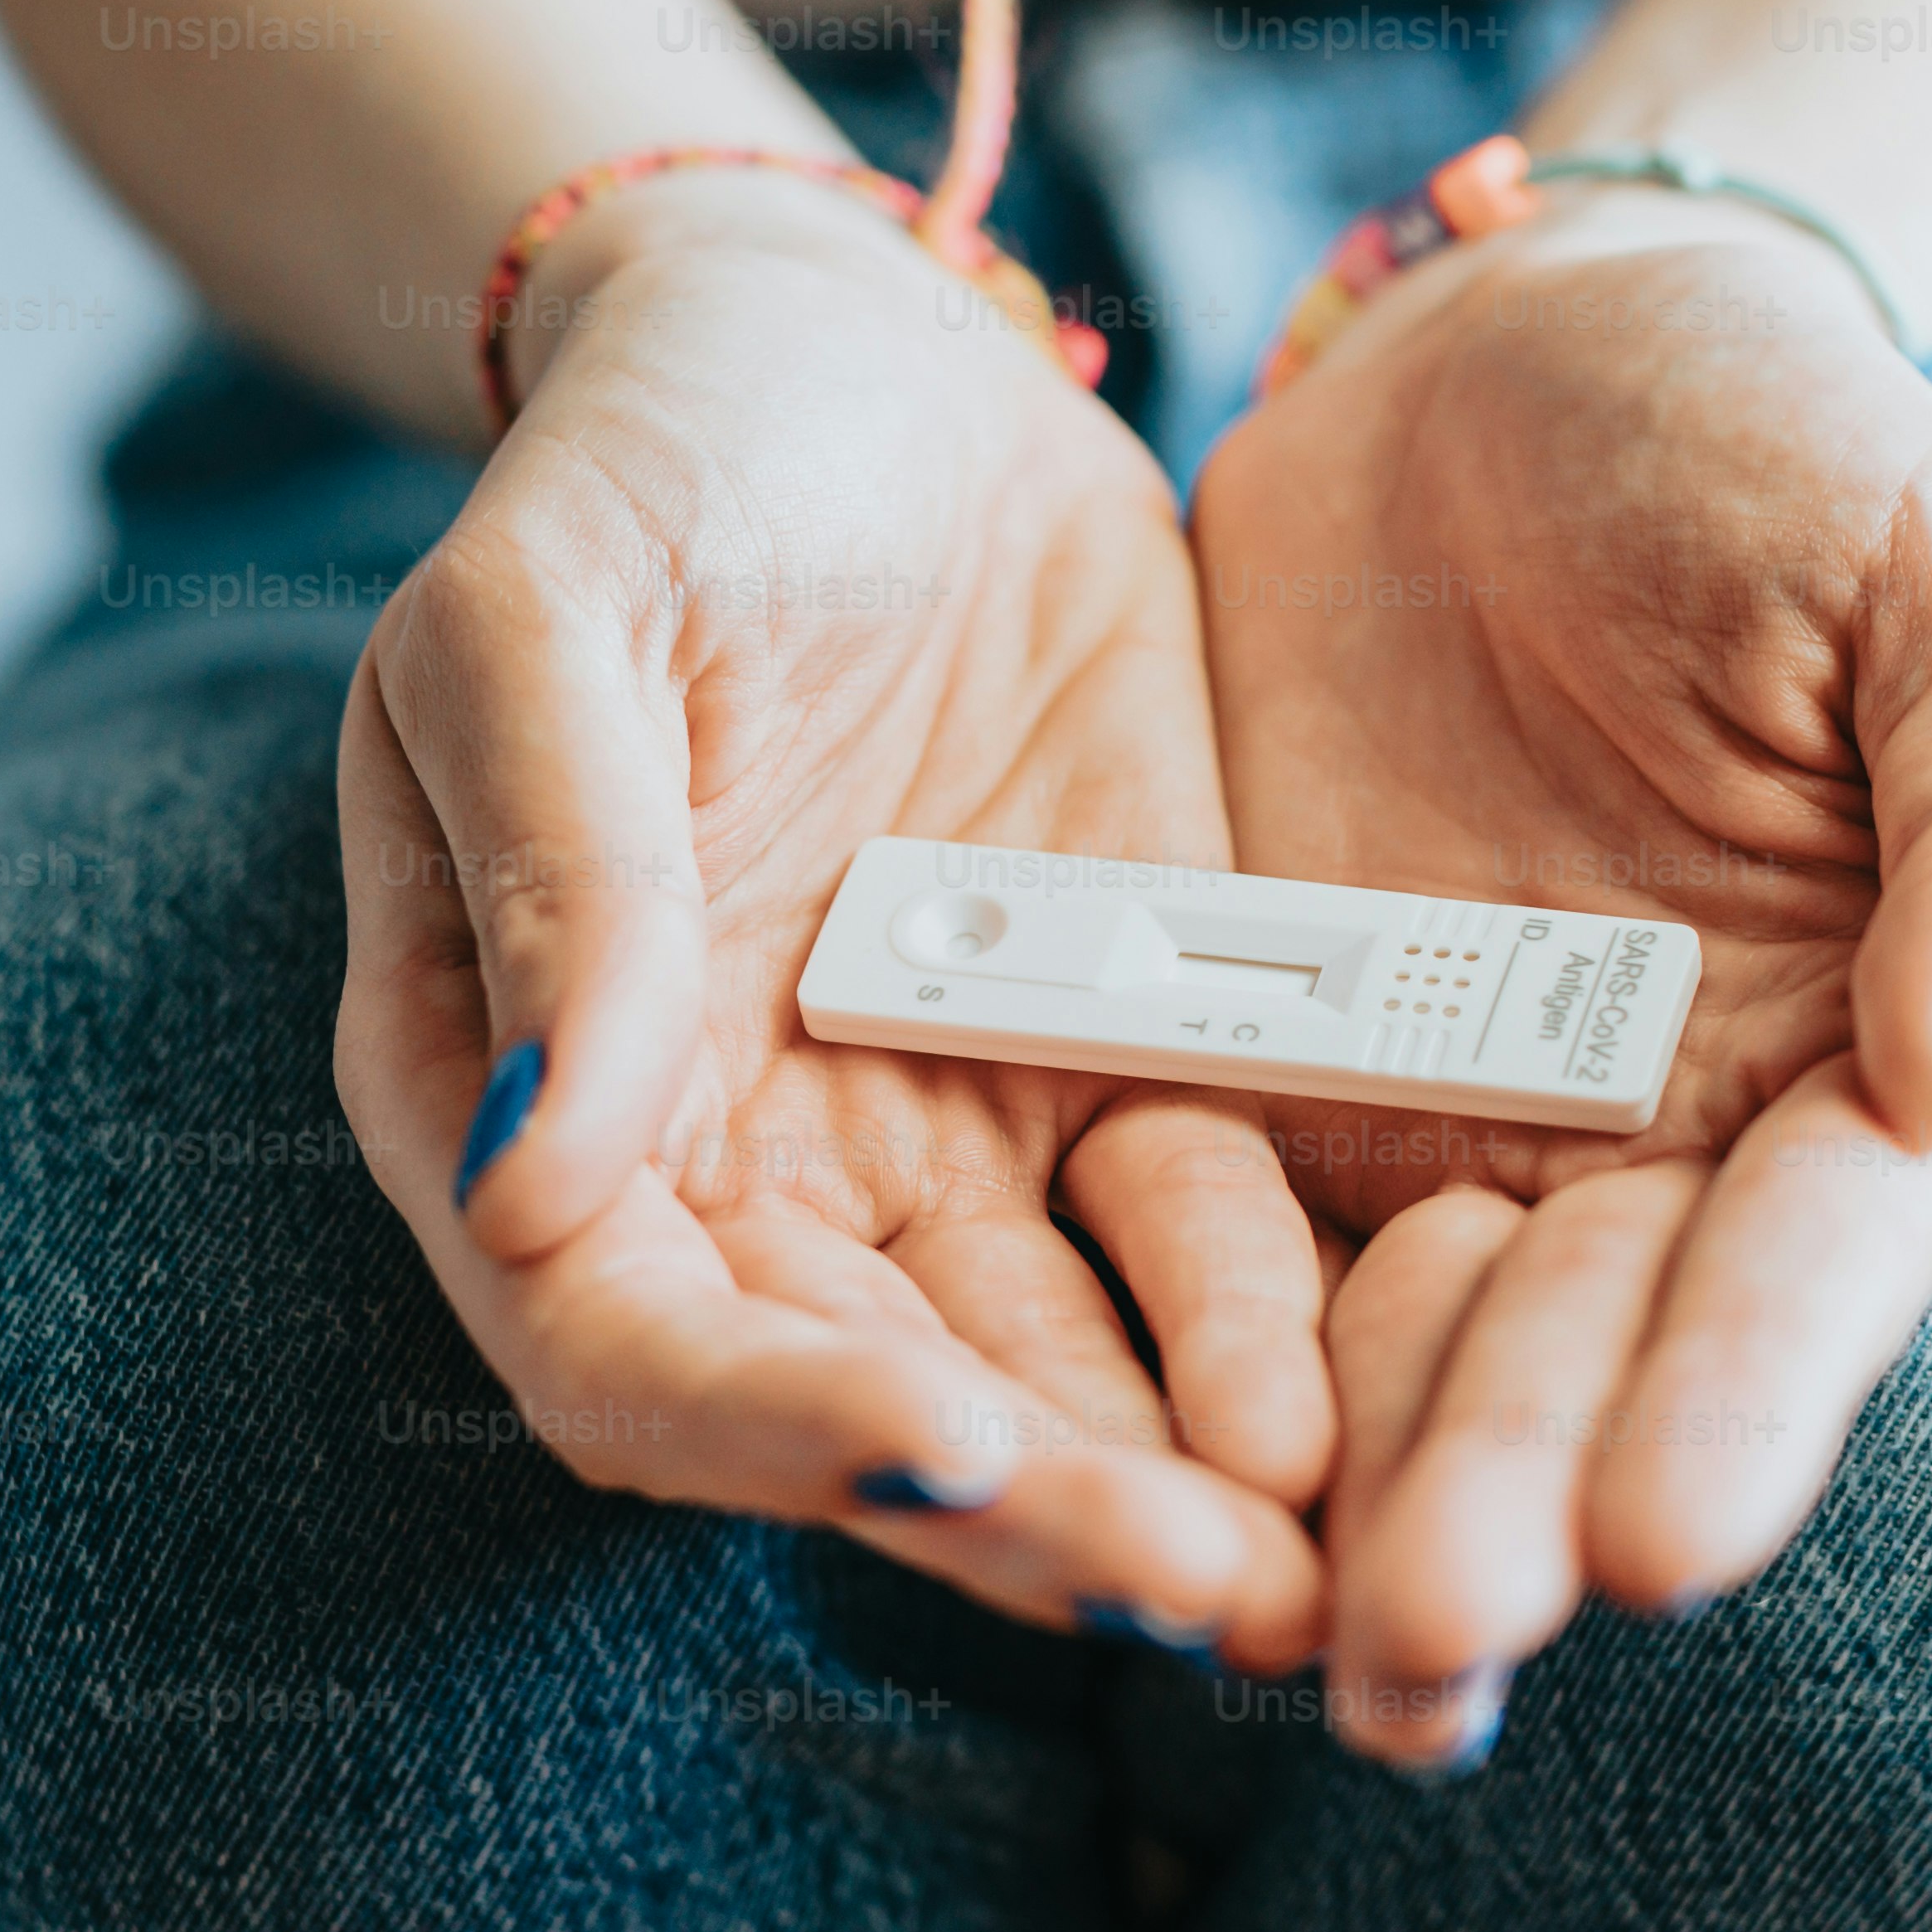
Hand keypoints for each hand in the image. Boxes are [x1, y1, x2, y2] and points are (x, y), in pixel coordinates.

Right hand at [336, 173, 1331, 1666]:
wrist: (864, 340)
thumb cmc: (649, 460)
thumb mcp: (544, 620)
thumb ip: (560, 882)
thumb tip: (534, 1181)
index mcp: (524, 1100)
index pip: (624, 1345)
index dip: (776, 1422)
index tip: (951, 1445)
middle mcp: (732, 1170)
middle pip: (871, 1404)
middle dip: (1040, 1516)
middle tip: (1219, 1592)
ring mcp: (932, 1136)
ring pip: (1056, 1368)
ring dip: (1182, 1484)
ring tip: (1344, 1575)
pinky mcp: (1116, 1063)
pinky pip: (1208, 1238)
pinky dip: (1288, 1335)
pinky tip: (1407, 1400)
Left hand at [1190, 198, 1931, 1761]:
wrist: (1516, 345)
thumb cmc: (1788, 446)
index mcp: (1874, 1056)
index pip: (1815, 1256)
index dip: (1740, 1395)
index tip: (1663, 1542)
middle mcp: (1672, 1139)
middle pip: (1594, 1347)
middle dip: (1511, 1498)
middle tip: (1423, 1647)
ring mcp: (1464, 1121)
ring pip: (1409, 1348)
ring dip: (1352, 1502)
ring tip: (1291, 1651)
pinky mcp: (1278, 1071)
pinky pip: (1227, 1236)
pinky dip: (1192, 1356)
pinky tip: (1135, 1473)